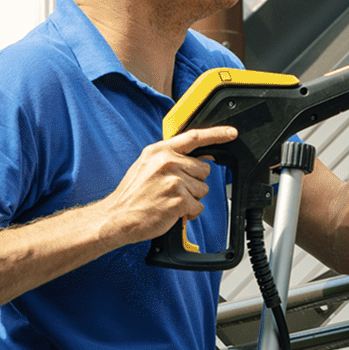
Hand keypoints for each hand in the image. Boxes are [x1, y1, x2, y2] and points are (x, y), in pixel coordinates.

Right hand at [102, 125, 238, 243]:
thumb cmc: (133, 194)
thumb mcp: (148, 166)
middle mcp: (167, 162)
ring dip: (191, 199)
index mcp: (159, 151)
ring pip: (203, 189)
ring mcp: (173, 181)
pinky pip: (198, 206)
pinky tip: (172, 211)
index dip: (217, 134)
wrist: (117, 217)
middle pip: (204, 169)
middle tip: (173, 190)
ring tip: (169, 200)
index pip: (195, 137)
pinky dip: (188, 213)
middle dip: (194, 182)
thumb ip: (173, 158)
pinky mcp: (179, 199)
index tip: (231, 133)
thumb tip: (203, 157)